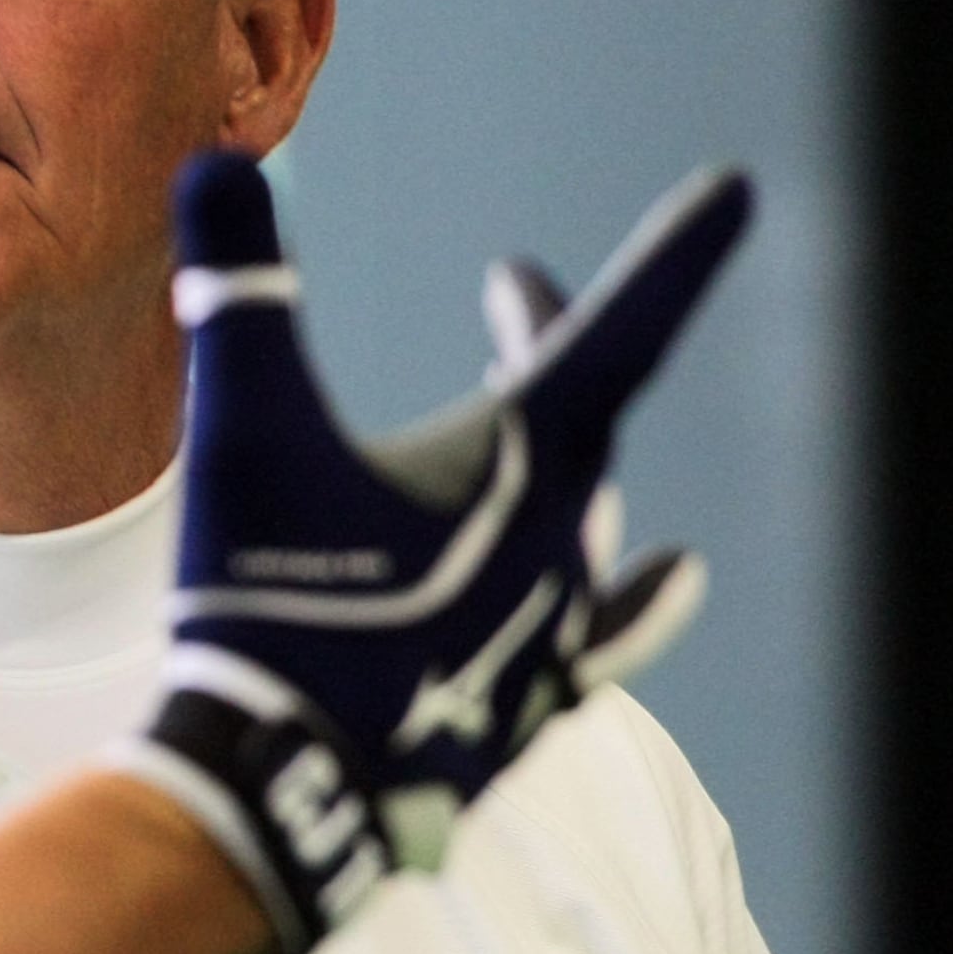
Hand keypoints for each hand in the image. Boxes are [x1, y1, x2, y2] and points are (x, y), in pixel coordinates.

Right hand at [114, 152, 751, 953]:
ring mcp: (552, 629)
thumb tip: (217, 166)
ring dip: (570, 459)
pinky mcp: (528, 700)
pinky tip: (672, 574)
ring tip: (554, 427)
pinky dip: (635, 589)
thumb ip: (237, 294)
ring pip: (590, 520)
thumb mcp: (243, 432)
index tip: (735, 193)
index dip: (673, 256)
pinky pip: (609, 626)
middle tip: (513, 293)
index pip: (612, 329)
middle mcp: (563, 538)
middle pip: (584, 416)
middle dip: (547, 343)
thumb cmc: (269, 602)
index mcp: (519, 462)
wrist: (285, 787)